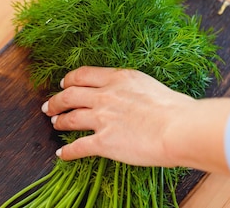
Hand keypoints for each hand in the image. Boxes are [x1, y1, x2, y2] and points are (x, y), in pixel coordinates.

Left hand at [42, 66, 229, 172]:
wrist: (178, 128)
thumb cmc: (176, 108)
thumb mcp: (152, 86)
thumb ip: (136, 90)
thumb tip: (136, 97)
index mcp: (119, 78)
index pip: (85, 74)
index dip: (70, 79)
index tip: (65, 83)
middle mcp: (105, 95)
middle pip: (71, 94)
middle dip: (58, 100)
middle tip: (51, 105)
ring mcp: (102, 118)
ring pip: (70, 118)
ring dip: (60, 121)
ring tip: (55, 123)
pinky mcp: (103, 142)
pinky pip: (78, 146)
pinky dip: (67, 151)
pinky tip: (62, 154)